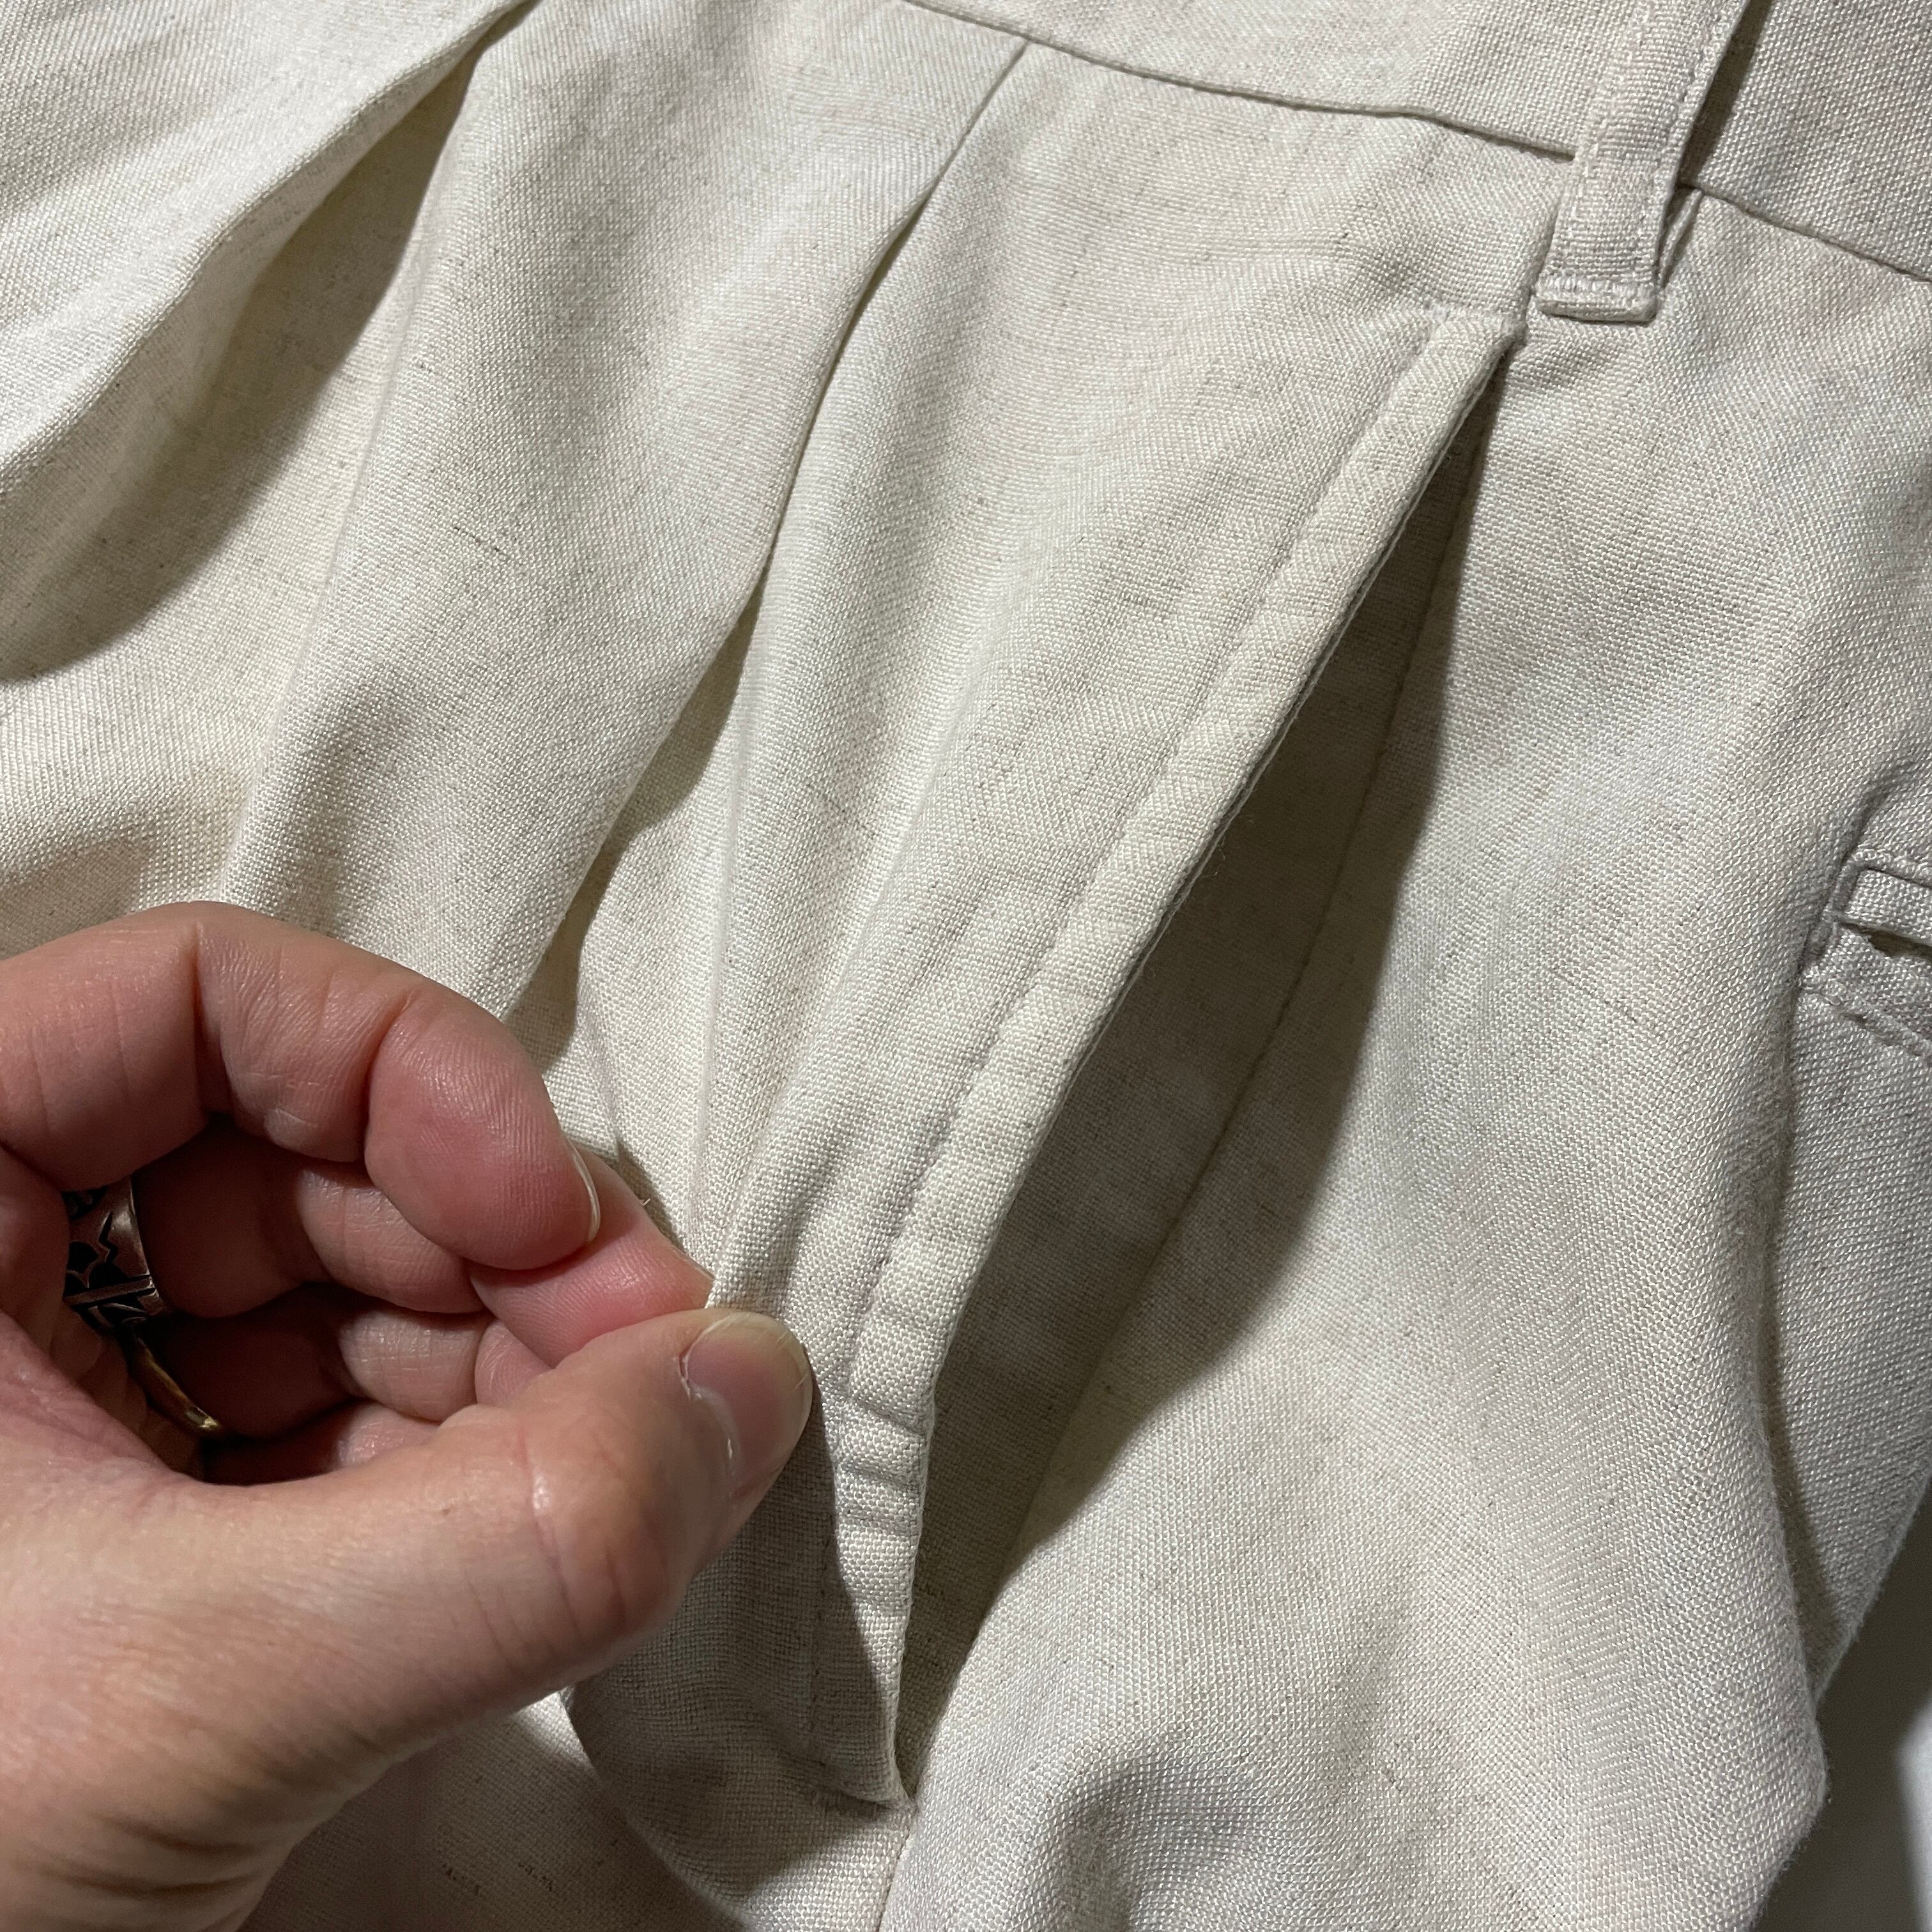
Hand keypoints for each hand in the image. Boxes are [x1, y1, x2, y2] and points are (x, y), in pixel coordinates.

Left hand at [0, 904, 812, 1930]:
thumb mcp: (188, 1689)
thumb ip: (508, 1538)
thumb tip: (748, 1387)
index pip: (197, 1000)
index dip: (405, 1072)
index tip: (546, 1219)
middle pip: (303, 1151)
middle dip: (502, 1249)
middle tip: (649, 1361)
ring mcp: (57, 1405)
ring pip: (337, 1290)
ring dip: (506, 1364)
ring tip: (607, 1472)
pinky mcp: (136, 1519)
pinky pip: (334, 1422)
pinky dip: (458, 1461)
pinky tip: (532, 1531)